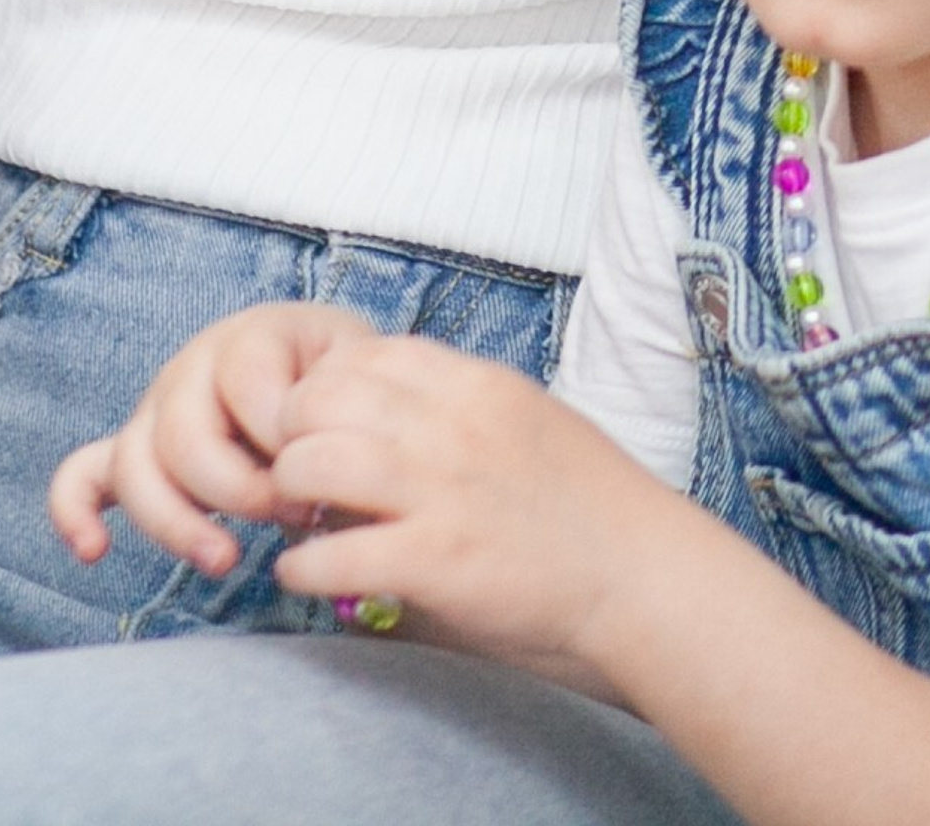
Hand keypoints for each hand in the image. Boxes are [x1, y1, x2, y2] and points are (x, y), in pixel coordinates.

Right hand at [51, 302, 366, 576]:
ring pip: (134, 464)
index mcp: (254, 336)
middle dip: (238, 492)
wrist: (332, 381)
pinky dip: (74, 511)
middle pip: (184, 436)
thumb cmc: (348, 387)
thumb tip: (326, 475)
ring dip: (175, 522)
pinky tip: (94, 550)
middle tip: (291, 518)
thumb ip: (349, 411)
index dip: (283, 438)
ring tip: (226, 560)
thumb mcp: (364, 381)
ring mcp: (156, 408)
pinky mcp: (135, 451)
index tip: (323, 473)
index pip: (247, 384)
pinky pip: (82, 475)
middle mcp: (194, 366)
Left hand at [265, 332, 640, 687]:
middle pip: (323, 399)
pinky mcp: (437, 562)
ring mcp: (443, 492)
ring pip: (316, 463)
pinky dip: (303, 567)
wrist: (639, 574)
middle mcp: (452, 427)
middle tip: (295, 471)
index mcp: (477, 385)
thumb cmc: (589, 502)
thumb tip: (392, 417)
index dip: (326, 386)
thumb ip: (462, 409)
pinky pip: (335, 556)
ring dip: (290, 493)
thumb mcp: (528, 419)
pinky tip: (304, 574)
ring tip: (298, 518)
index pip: (365, 354)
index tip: (320, 423)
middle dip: (292, 433)